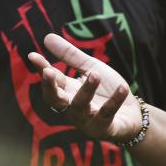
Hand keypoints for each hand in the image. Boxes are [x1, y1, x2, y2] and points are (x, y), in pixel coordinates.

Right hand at [28, 32, 142, 144]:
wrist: (132, 114)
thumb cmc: (107, 90)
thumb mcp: (90, 68)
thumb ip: (70, 56)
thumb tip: (46, 37)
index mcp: (68, 91)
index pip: (52, 80)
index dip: (42, 69)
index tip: (32, 55)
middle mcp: (72, 107)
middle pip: (55, 99)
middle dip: (50, 87)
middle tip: (49, 72)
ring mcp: (87, 119)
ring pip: (81, 106)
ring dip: (87, 90)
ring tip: (95, 74)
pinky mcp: (104, 128)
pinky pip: (107, 115)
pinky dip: (114, 101)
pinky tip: (122, 88)